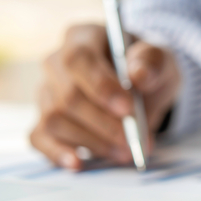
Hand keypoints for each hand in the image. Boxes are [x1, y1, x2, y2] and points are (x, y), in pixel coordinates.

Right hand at [32, 24, 180, 169]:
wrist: (144, 86)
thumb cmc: (147, 67)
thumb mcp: (160, 58)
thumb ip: (152, 62)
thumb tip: (139, 74)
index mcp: (82, 37)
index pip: (79, 59)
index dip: (101, 86)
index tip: (128, 108)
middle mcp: (56, 63)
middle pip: (67, 95)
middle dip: (102, 122)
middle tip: (131, 140)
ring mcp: (46, 93)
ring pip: (55, 120)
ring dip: (91, 141)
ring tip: (124, 152)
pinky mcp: (44, 120)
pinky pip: (40, 138)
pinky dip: (57, 153)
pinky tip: (78, 163)